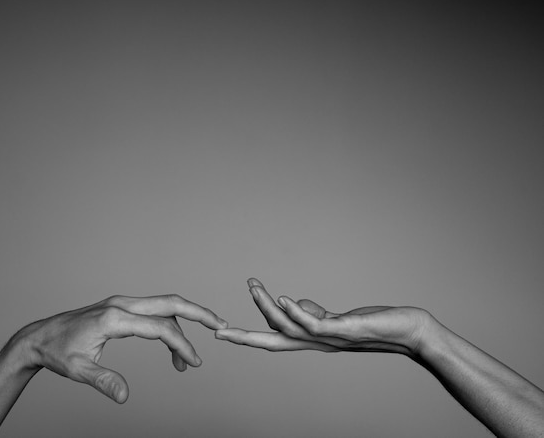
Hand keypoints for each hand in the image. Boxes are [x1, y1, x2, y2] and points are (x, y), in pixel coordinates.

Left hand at [14, 294, 227, 402]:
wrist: (41, 336)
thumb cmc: (58, 352)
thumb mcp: (77, 370)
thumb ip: (103, 381)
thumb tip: (125, 397)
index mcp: (114, 318)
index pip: (159, 327)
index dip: (180, 344)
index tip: (193, 363)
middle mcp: (121, 304)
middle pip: (170, 302)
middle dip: (198, 312)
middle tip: (220, 324)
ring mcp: (122, 303)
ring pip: (164, 307)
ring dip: (183, 326)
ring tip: (187, 360)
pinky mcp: (121, 307)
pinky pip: (153, 312)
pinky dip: (167, 327)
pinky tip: (171, 347)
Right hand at [215, 279, 429, 357]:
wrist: (410, 333)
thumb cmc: (376, 325)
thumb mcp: (338, 318)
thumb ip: (315, 313)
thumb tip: (294, 303)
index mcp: (313, 341)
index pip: (274, 339)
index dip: (249, 336)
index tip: (224, 332)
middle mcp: (317, 343)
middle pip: (273, 342)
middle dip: (245, 338)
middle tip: (219, 331)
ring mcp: (329, 338)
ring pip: (289, 327)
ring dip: (267, 307)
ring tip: (253, 286)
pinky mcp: (344, 329)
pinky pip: (314, 322)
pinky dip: (296, 310)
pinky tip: (283, 298)